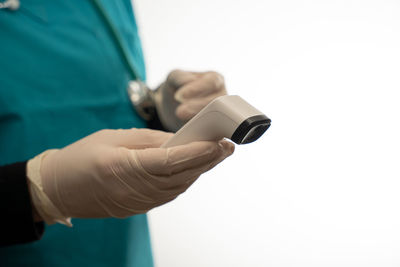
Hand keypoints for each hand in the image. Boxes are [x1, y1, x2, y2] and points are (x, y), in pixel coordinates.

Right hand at [27, 128, 233, 223]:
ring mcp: (137, 203)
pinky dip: (184, 181)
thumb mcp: (113, 138)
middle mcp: (134, 189)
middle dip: (207, 161)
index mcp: (124, 166)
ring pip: (178, 187)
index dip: (198, 152)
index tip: (218, 143)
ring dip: (198, 171)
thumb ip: (149, 140)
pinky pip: (168, 195)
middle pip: (181, 176)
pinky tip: (192, 170)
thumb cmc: (81, 156)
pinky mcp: (138, 208)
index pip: (172, 160)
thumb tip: (179, 140)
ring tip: (214, 156)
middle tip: (226, 147)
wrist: (58, 188)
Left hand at [155, 70, 226, 131]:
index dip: (197, 89)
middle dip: (197, 107)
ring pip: (217, 119)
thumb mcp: (174, 78)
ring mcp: (222, 115)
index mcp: (215, 80)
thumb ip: (180, 78)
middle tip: (179, 112)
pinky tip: (187, 132)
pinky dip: (200, 133)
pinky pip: (212, 133)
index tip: (180, 96)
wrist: (172, 107)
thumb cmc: (176, 88)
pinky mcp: (216, 131)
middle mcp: (222, 97)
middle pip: (217, 102)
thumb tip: (188, 83)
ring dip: (199, 121)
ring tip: (182, 122)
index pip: (212, 82)